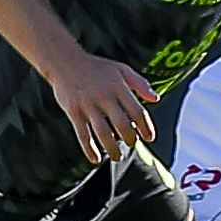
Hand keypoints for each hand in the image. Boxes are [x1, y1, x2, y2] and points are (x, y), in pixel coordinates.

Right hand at [46, 48, 157, 165]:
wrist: (64, 61)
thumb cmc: (95, 67)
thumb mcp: (120, 69)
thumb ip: (139, 83)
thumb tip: (156, 99)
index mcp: (118, 86)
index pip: (137, 111)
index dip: (146, 127)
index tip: (149, 137)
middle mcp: (104, 96)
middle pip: (122, 125)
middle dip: (130, 139)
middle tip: (132, 144)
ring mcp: (88, 105)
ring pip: (103, 133)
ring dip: (112, 149)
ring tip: (117, 156)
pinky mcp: (73, 112)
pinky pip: (83, 135)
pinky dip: (90, 149)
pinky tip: (96, 159)